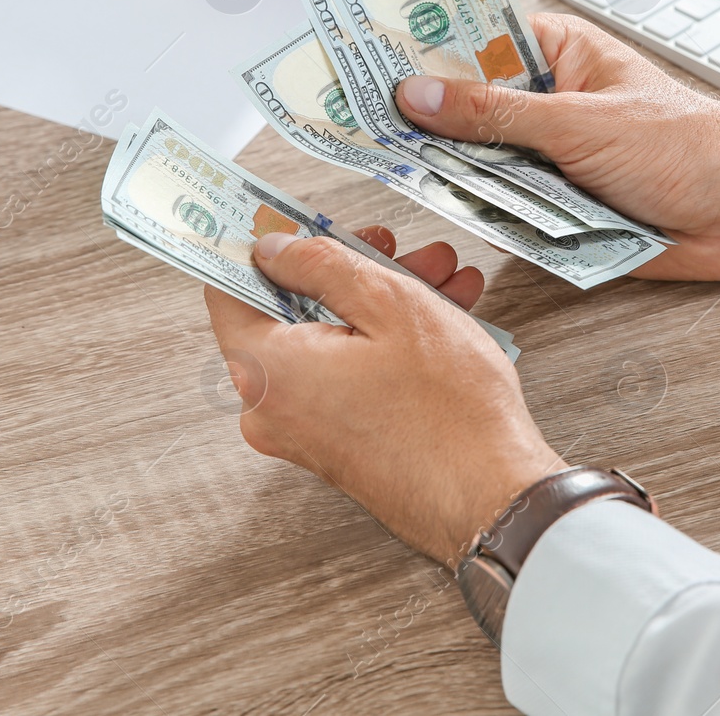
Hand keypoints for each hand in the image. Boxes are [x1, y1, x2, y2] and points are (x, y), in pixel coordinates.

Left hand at [204, 226, 562, 567]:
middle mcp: (271, 407)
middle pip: (291, 311)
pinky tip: (441, 318)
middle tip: (392, 248)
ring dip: (382, 303)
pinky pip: (348, 375)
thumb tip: (277, 249)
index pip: (227, 288)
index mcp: (265, 369)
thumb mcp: (387, 304)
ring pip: (330, 340)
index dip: (261, 247)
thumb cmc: (447, 413)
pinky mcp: (338, 446)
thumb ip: (320, 264)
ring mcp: (304, 432)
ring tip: (440, 281)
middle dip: (348, 270)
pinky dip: (386, 344)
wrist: (492, 497)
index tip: (289, 223)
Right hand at [394, 14, 719, 279]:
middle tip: (365, 124)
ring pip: (480, 162)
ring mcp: (550, 155)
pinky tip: (462, 216)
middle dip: (427, 121)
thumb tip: (420, 97)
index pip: (472, 39)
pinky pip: (506, 209)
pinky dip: (489, 216)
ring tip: (404, 171)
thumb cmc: (688, 147)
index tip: (366, 54)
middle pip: (466, 106)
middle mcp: (548, 101)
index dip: (421, 47)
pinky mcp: (558, 207)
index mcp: (557, 53)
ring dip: (458, 174)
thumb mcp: (579, 122)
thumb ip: (494, 115)